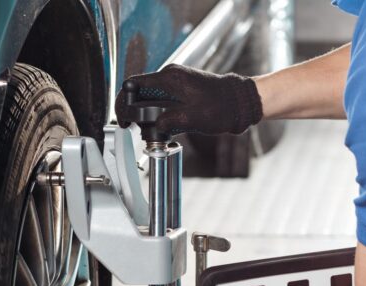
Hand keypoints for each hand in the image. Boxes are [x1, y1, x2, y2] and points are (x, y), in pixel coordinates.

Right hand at [114, 64, 262, 136]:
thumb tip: (153, 128)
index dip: (124, 103)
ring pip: (150, 96)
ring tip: (149, 131)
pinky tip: (161, 127)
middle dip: (134, 111)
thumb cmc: (222, 107)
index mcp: (169, 77)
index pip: (134, 85)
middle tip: (133, 128)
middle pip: (140, 91)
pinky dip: (158, 112)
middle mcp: (170, 75)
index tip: (124, 120)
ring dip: (146, 113)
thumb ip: (167, 122)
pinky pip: (162, 99)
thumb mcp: (191, 119)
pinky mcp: (182, 88)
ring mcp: (176, 80)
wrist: (242, 102)